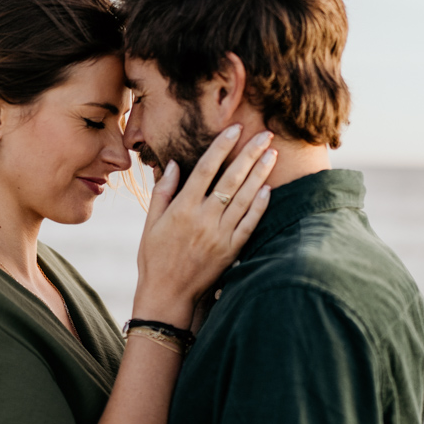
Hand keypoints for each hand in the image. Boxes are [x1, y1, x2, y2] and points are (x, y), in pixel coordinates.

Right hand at [134, 126, 274, 325]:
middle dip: (250, 153)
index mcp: (182, 208)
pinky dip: (260, 206)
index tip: (236, 128)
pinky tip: (269, 189)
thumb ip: (163, 191)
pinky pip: (250, 224)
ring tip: (272, 155)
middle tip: (266, 134)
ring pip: (245, 198)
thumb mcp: (150, 223)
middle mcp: (204, 219)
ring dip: (260, 174)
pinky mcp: (231, 251)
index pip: (206, 168)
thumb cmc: (155, 257)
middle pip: (231, 179)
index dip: (222, 146)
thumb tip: (174, 162)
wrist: (168, 294)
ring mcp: (220, 235)